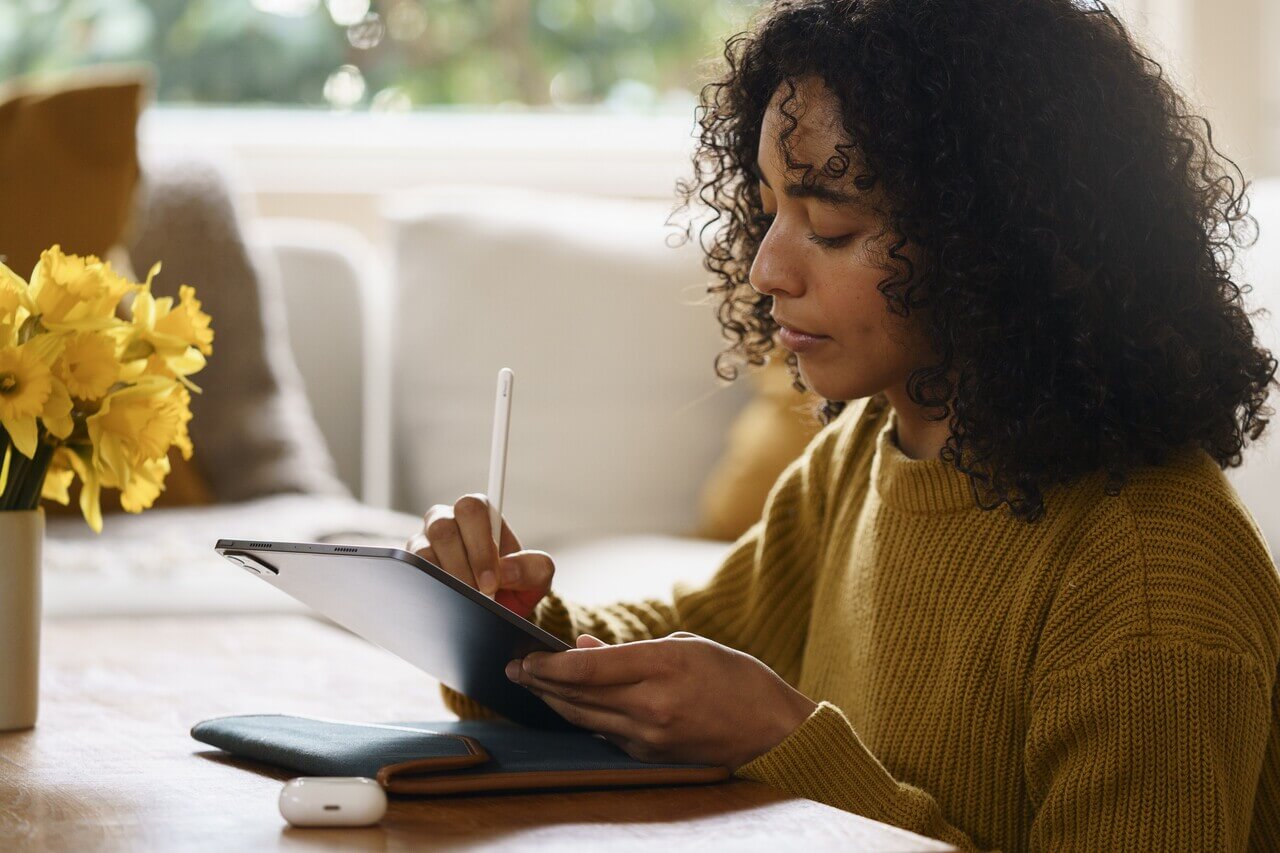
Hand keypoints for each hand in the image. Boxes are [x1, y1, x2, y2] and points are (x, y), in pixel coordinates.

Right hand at [405, 494, 554, 618]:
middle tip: (480, 594)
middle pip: (443, 528)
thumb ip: (532, 568)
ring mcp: (425, 542)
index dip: (480, 545)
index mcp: (480, 514)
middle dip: (463, 566)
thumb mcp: (537, 578)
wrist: (496, 611)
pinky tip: (447, 600)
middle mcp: (449, 521)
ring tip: (466, 599)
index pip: (473, 510)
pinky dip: (430, 589)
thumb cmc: (515, 585)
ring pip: (423, 552)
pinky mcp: (411, 565)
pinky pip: (410, 572)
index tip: (492, 581)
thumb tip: (507, 570)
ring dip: (447, 580)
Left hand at [505, 632, 817, 770]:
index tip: (523, 657)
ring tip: (532, 686)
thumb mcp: (688, 646)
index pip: (587, 668)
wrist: (775, 731)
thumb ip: (631, 648)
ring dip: (555, 702)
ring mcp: (650, 736)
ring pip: (585, 719)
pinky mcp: (652, 756)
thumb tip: (583, 646)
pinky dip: (585, 718)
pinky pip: (606, 734)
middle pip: (577, 696)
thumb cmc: (737, 678)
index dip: (548, 664)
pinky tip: (569, 705)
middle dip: (540, 683)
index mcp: (663, 666)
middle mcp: (651, 705)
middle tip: (514, 670)